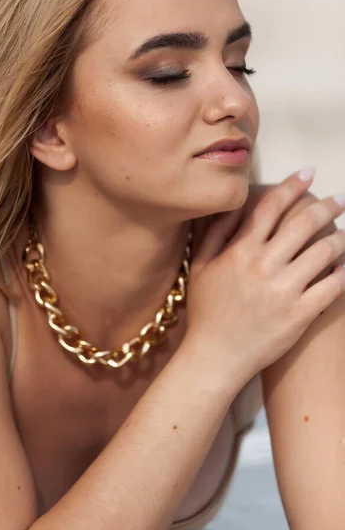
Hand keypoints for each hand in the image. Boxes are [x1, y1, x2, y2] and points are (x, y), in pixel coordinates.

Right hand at [184, 170, 344, 386]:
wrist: (216, 357)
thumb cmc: (206, 311)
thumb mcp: (199, 267)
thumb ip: (215, 233)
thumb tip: (233, 206)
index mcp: (240, 252)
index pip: (271, 207)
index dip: (292, 185)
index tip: (308, 172)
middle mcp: (264, 266)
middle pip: (304, 223)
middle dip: (327, 206)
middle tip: (339, 199)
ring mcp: (284, 291)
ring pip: (325, 252)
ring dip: (340, 236)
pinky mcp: (300, 314)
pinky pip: (332, 286)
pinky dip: (344, 272)